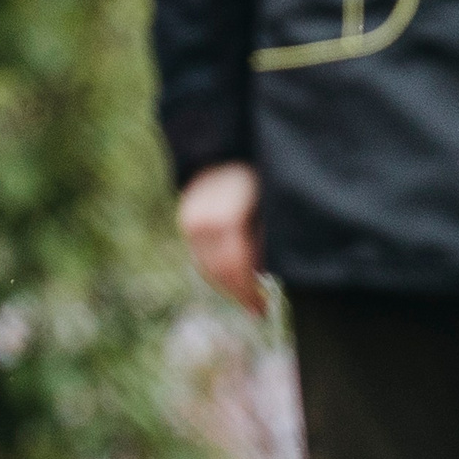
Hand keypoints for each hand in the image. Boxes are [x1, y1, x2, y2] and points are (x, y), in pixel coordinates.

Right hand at [177, 162, 266, 314]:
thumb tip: (264, 276)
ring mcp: (191, 221)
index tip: (262, 309)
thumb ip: (266, 241)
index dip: (249, 293)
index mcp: (226, 218)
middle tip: (257, 309)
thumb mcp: (271, 207)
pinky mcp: (187, 221)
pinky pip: (200, 255)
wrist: (228, 149)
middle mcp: (203, 221)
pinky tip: (233, 278)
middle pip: (219, 272)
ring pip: (206, 267)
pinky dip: (216, 270)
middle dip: (239, 293)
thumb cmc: (260, 178)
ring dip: (227, 286)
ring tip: (247, 296)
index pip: (236, 268)